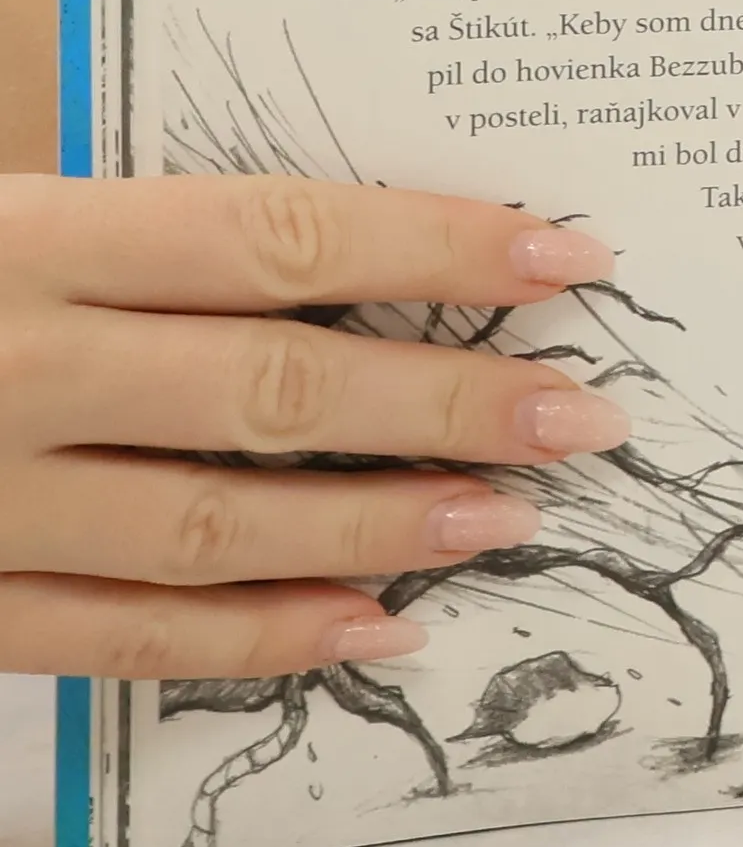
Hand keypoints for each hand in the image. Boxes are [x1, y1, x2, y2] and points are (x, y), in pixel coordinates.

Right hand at [0, 176, 628, 678]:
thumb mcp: (8, 208)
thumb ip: (151, 225)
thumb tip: (361, 242)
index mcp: (31, 245)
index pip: (276, 239)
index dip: (435, 248)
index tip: (562, 259)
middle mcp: (14, 373)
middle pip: (274, 389)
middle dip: (450, 404)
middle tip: (580, 416)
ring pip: (213, 528)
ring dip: (381, 526)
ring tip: (510, 517)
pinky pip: (125, 638)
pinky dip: (261, 636)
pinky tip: (375, 621)